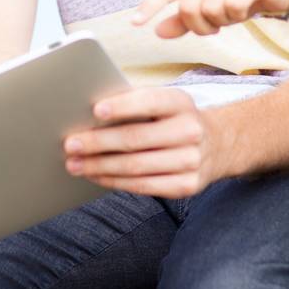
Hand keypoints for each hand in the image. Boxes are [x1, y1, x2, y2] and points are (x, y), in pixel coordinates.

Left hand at [63, 87, 222, 197]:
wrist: (218, 144)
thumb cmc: (174, 118)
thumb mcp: (164, 102)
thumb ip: (134, 103)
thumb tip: (89, 114)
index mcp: (181, 102)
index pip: (149, 102)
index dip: (123, 106)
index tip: (96, 110)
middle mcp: (190, 131)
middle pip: (136, 139)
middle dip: (98, 143)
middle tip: (70, 144)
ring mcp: (191, 161)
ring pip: (135, 167)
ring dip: (99, 167)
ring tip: (75, 164)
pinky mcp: (187, 186)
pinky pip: (143, 186)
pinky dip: (114, 182)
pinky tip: (96, 176)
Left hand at [130, 0, 288, 37]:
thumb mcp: (209, 7)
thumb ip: (183, 20)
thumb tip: (157, 32)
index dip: (150, 6)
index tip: (135, 23)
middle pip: (189, 8)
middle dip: (201, 26)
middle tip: (214, 27)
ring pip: (212, 9)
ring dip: (222, 22)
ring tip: (231, 16)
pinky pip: (234, 6)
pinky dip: (237, 16)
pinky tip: (244, 11)